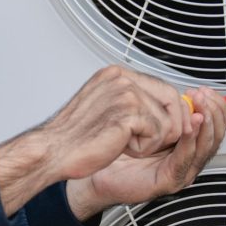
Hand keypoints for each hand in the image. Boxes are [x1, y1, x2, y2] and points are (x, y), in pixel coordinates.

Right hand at [43, 65, 190, 178]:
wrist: (53, 150)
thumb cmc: (74, 136)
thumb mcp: (106, 108)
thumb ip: (134, 102)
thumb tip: (167, 108)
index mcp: (115, 75)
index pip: (163, 87)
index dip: (172, 112)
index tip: (172, 129)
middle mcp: (122, 78)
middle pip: (173, 100)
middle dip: (171, 127)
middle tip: (149, 142)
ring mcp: (125, 93)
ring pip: (168, 121)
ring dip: (151, 141)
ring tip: (123, 143)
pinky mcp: (128, 112)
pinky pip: (157, 134)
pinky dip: (143, 148)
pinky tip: (119, 147)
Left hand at [65, 86, 225, 220]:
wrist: (95, 168)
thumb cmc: (116, 144)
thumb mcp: (144, 117)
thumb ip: (161, 106)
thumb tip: (177, 88)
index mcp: (184, 141)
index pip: (214, 122)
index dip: (215, 105)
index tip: (204, 90)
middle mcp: (186, 155)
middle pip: (216, 134)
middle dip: (213, 112)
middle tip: (203, 97)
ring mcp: (180, 169)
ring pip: (205, 147)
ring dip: (205, 126)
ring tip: (199, 110)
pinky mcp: (170, 180)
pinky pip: (185, 159)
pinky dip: (189, 142)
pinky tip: (187, 129)